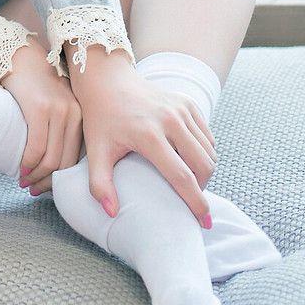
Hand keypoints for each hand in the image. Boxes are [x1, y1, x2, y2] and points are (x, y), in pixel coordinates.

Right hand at [0, 36, 82, 193]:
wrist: (20, 57)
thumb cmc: (36, 85)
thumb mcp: (57, 104)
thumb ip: (62, 128)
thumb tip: (55, 163)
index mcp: (81, 116)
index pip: (76, 157)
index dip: (61, 177)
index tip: (46, 187)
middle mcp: (74, 113)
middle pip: (65, 161)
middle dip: (48, 181)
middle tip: (33, 189)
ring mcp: (58, 110)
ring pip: (51, 158)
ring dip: (36, 175)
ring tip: (24, 182)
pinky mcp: (40, 108)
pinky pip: (36, 147)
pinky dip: (28, 162)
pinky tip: (21, 168)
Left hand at [69, 49, 217, 224]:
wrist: (108, 81)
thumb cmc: (101, 119)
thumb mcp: (96, 151)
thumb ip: (99, 184)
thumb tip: (112, 213)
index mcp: (149, 135)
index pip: (182, 176)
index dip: (195, 203)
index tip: (203, 222)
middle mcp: (170, 119)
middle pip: (202, 165)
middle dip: (203, 188)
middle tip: (192, 199)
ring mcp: (181, 108)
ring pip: (209, 151)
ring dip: (204, 170)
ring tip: (190, 181)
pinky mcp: (187, 102)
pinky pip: (207, 135)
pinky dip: (204, 151)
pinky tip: (190, 159)